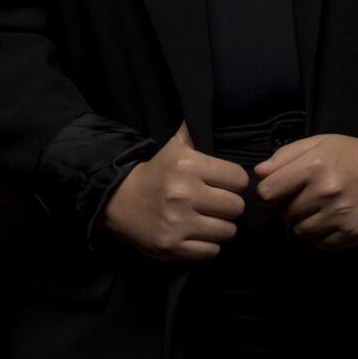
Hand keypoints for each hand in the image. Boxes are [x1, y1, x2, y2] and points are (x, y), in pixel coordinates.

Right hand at [99, 120, 248, 261]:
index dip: (235, 184)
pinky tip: (198, 235)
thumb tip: (202, 106)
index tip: (225, 186)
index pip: (239, 179)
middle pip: (236, 207)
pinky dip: (208, 246)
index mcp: (188, 165)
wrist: (118, 201)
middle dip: (230, 207)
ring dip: (221, 228)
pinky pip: (211, 251)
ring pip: (227, 231)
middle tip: (217, 206)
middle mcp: (184, 193)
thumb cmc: (155, 175)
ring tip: (208, 221)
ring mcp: (178, 222)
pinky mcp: (172, 246)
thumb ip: (193, 132)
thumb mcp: (173, 149)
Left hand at [252, 128, 357, 248]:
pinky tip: (333, 219)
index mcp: (314, 165)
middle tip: (308, 196)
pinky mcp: (354, 233)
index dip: (270, 192)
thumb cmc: (354, 154)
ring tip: (322, 208)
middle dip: (291, 206)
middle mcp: (326, 191)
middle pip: (284, 214)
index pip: (268, 192)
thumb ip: (286, 155)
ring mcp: (341, 215)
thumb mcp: (320, 143)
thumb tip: (259, 173)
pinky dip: (322, 234)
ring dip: (306, 222)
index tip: (280, 190)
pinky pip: (321, 243)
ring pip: (301, 231)